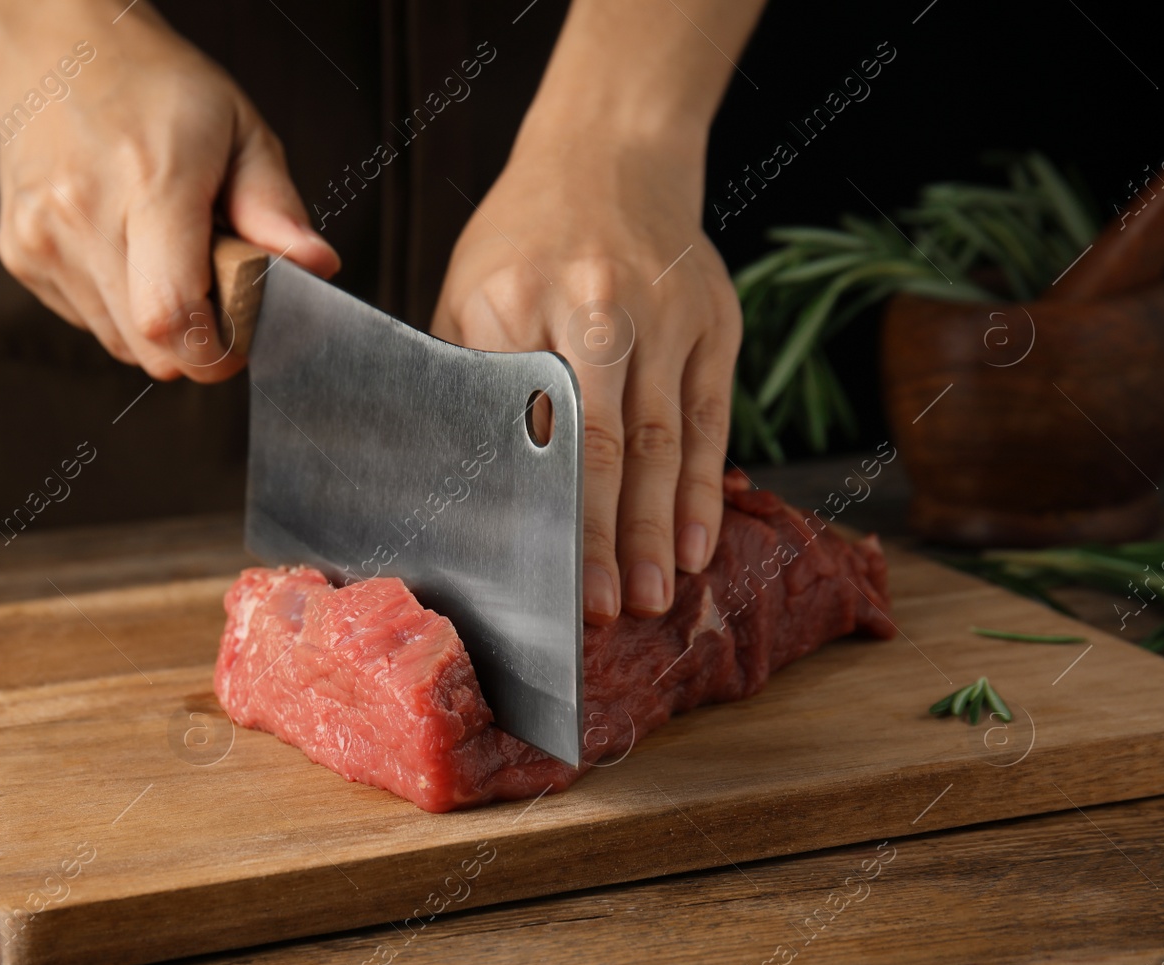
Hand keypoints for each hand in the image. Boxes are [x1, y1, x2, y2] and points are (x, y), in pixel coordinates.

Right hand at [0, 0, 338, 380]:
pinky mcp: (19, 255)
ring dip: (157, 323)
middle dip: (196, 342)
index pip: (174, 314)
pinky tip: (125, 248)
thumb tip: (316, 266)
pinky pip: (88, 321)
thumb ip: (275, 206)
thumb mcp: (239, 129)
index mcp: (149, 180)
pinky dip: (118, 305)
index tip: (244, 336)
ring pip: (120, 343)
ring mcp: (43, 239)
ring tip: (167, 257)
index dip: (217, 349)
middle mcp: (84, 214)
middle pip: (151, 348)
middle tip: (216, 293)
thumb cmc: (157, 89)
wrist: (54, 53)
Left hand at [432, 140, 740, 623]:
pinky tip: (694, 544)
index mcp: (511, 302)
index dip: (531, 507)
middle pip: (599, 442)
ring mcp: (663, 312)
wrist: (610, 153)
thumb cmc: (522, 238)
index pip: (522, 427)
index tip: (529, 574)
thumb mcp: (466, 290)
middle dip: (599, 537)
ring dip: (656, 529)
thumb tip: (450, 484)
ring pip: (664, 439)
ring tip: (650, 600)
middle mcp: (592, 305)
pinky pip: (712, 418)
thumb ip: (463, 377)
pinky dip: (706, 488)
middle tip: (598, 611)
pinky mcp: (713, 320)